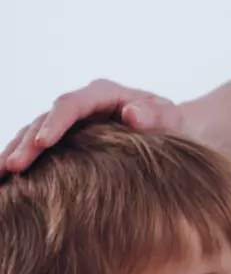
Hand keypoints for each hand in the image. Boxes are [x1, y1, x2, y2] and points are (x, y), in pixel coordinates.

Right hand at [1, 79, 181, 173]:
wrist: (170, 131)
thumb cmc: (171, 123)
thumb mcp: (170, 118)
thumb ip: (155, 115)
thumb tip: (132, 113)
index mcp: (103, 93)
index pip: (72, 104)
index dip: (55, 122)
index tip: (44, 143)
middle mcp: (80, 105)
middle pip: (45, 120)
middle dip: (27, 143)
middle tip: (14, 166)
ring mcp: (68, 122)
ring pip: (32, 133)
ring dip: (14, 152)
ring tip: (0, 175)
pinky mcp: (62, 140)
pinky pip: (34, 148)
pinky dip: (19, 160)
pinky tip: (5, 180)